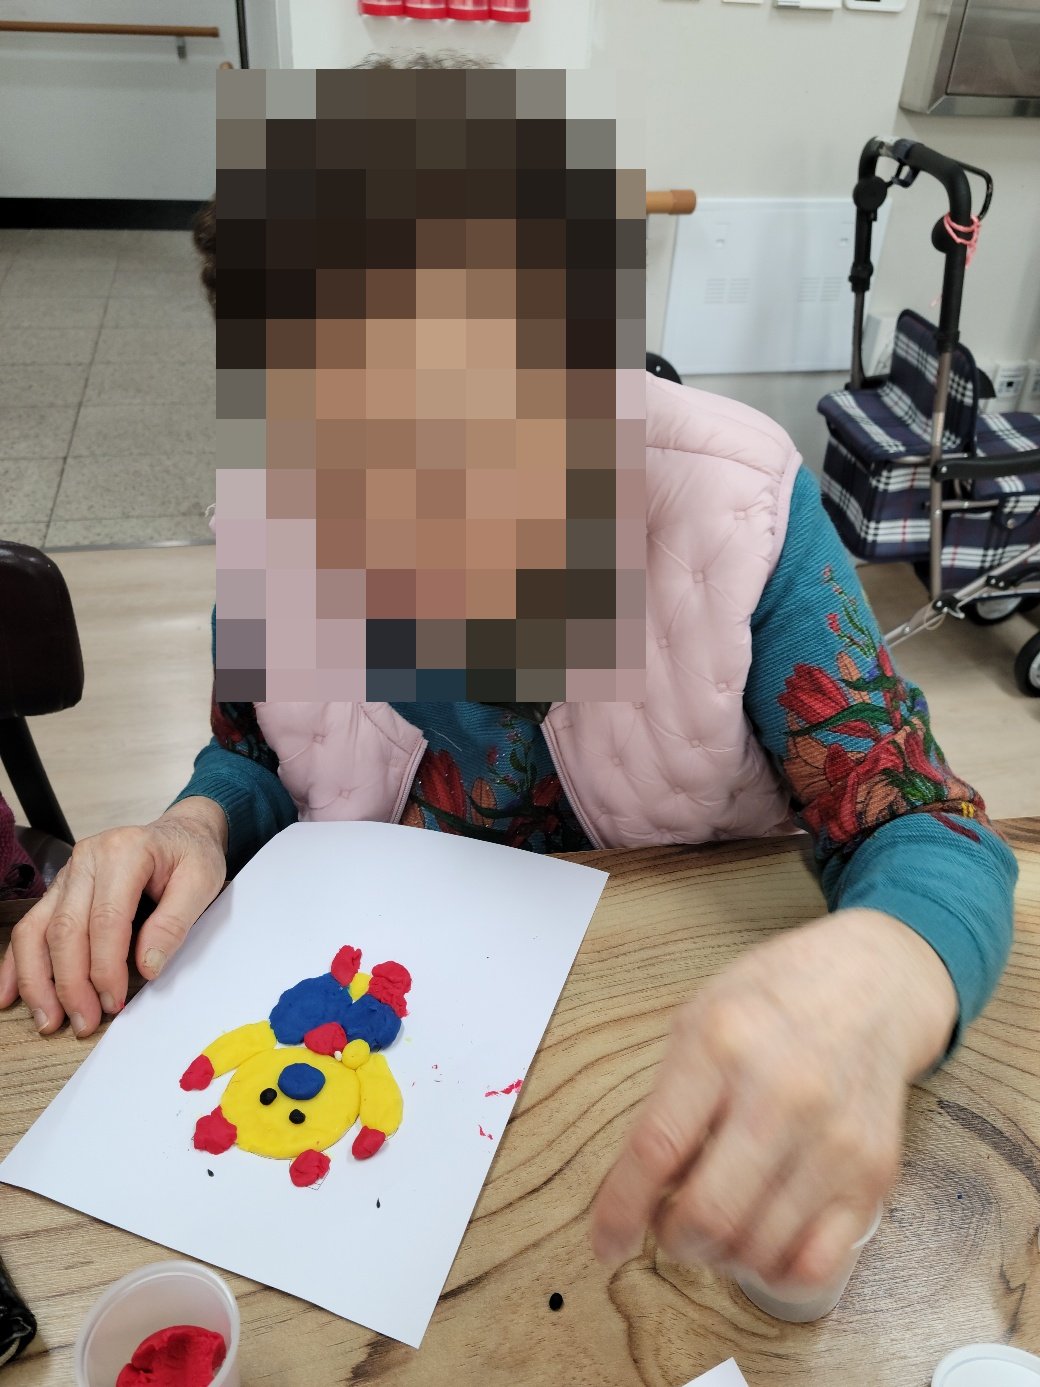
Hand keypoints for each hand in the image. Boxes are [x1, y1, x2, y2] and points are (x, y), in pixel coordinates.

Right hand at [0, 798, 226, 1038]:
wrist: (181, 835)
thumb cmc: (191, 856)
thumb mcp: (203, 881)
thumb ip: (175, 922)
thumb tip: (148, 966)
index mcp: (124, 852)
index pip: (106, 918)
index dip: (106, 966)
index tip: (114, 1001)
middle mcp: (88, 859)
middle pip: (66, 929)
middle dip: (71, 983)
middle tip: (85, 1021)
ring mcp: (68, 874)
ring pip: (37, 931)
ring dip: (39, 981)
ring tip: (50, 1020)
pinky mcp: (59, 891)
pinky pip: (29, 927)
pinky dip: (18, 964)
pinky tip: (11, 995)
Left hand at [590, 909, 957, 1287]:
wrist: (869, 983)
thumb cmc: (774, 999)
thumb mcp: (698, 1019)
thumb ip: (667, 1099)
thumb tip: (638, 1188)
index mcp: (721, 1046)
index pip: (657, 1149)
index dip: (621, 1210)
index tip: (606, 1241)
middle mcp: (781, 1095)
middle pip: (708, 1213)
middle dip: (673, 1238)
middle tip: (669, 1224)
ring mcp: (834, 1139)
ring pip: (757, 1248)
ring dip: (721, 1256)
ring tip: (716, 1224)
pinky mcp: (873, 1174)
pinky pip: (816, 1265)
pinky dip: (776, 1273)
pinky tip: (762, 1244)